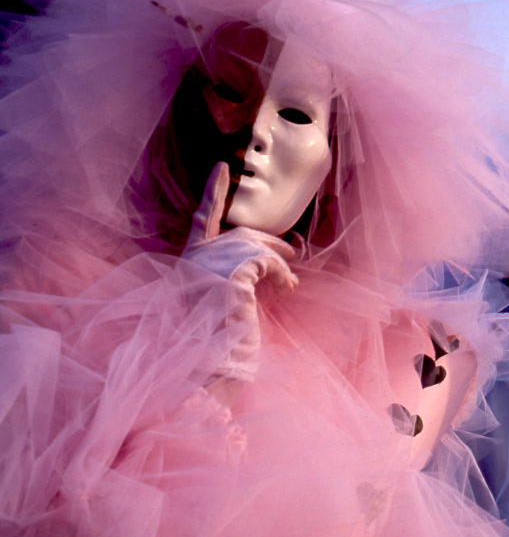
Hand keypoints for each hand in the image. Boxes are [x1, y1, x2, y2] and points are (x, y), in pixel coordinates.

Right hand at [182, 163, 298, 381]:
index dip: (213, 193)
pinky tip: (287, 290)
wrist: (208, 369)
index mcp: (188, 263)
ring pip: (254, 246)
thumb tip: (277, 260)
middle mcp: (194, 260)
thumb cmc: (217, 340)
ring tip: (290, 280)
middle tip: (291, 251)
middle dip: (269, 241)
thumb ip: (237, 276)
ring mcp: (210, 266)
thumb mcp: (225, 300)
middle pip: (240, 234)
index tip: (221, 167)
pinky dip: (281, 275)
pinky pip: (266, 263)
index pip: (201, 218)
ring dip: (278, 261)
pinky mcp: (230, 277)